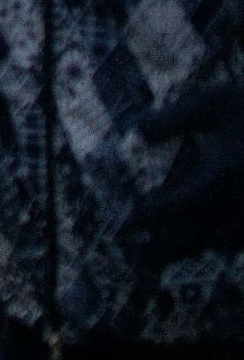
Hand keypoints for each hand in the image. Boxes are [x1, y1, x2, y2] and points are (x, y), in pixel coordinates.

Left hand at [128, 85, 243, 261]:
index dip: (147, 218)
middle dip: (166, 250)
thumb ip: (173, 119)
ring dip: (200, 246)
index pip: (173, 207)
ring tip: (173, 249)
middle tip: (140, 256)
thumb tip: (139, 132)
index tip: (127, 224)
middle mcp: (242, 203)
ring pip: (226, 244)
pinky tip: (213, 234)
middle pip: (196, 240)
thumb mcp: (214, 103)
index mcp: (221, 177)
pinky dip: (228, 241)